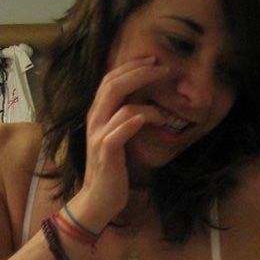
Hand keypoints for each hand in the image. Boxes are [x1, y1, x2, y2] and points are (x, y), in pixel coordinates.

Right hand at [82, 56, 168, 216]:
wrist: (97, 199)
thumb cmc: (111, 170)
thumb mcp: (116, 139)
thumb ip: (124, 120)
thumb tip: (144, 105)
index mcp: (97, 114)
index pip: (110, 79)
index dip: (131, 66)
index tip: (154, 60)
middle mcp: (94, 120)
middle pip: (114, 84)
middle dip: (141, 72)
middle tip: (164, 69)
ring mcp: (99, 136)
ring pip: (120, 105)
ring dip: (148, 104)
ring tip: (165, 114)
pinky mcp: (106, 152)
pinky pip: (120, 131)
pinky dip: (137, 121)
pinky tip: (154, 119)